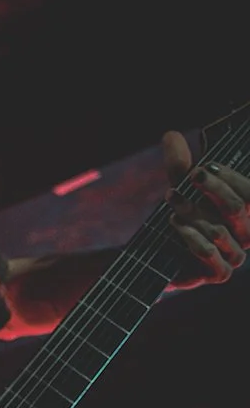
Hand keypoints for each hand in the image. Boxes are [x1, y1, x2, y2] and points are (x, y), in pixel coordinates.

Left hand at [163, 131, 249, 284]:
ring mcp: (235, 255)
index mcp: (246, 212)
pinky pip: (210, 254)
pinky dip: (192, 238)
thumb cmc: (183, 220)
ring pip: (219, 230)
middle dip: (213, 188)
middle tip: (192, 174)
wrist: (165, 261)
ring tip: (171, 199)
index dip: (230, 178)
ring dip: (193, 212)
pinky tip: (176, 225)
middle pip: (237, 208)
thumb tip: (171, 134)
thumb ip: (180, 166)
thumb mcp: (181, 190)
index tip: (205, 166)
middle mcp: (246, 233)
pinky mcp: (220, 273)